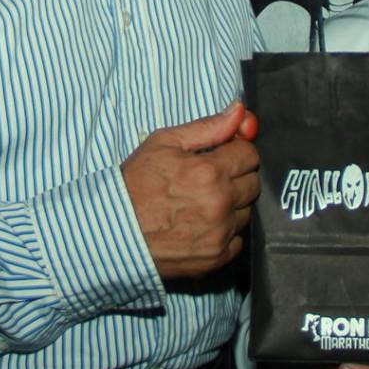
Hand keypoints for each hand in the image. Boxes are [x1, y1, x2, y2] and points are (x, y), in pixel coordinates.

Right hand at [121, 101, 260, 278]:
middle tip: (208, 180)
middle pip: (253, 183)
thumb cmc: (134, 183)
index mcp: (210, 171)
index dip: (234, 152)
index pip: (250, 154)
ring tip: (201, 204)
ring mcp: (220, 233)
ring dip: (232, 206)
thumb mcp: (164, 143)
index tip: (218, 157)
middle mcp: (220, 203)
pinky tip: (202, 225)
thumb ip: (208, 127)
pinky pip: (238, 239)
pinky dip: (225, 232)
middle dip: (236, 177)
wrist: (114, 230)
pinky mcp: (216, 257)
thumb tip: (240, 111)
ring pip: (246, 212)